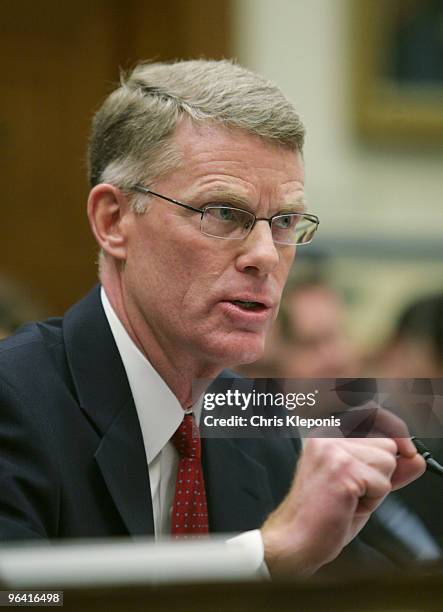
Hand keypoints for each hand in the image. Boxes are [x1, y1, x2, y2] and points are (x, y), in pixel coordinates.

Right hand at [261, 411, 424, 577]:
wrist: (296, 539)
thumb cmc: (321, 515)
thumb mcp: (361, 486)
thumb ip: (389, 469)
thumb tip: (415, 459)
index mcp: (326, 434)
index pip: (372, 414)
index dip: (394, 430)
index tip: (407, 448)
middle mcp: (327, 435)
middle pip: (387, 443)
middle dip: (381, 473)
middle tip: (353, 491)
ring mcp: (334, 450)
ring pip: (388, 462)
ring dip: (377, 488)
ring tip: (348, 498)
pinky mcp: (343, 469)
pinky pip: (383, 483)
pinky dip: (373, 501)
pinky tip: (347, 505)